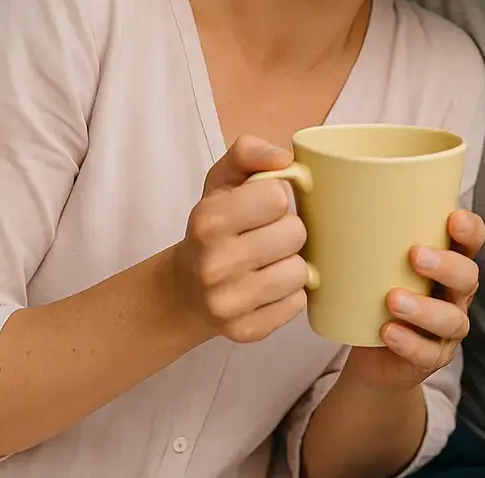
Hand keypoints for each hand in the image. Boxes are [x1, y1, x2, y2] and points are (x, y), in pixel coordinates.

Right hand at [169, 134, 312, 343]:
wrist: (184, 291)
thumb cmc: (213, 229)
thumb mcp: (221, 182)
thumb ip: (249, 153)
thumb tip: (284, 158)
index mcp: (208, 220)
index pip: (278, 197)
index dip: (278, 198)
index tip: (264, 206)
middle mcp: (214, 264)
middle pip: (295, 234)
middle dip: (288, 231)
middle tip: (268, 236)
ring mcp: (228, 303)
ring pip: (300, 273)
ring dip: (291, 264)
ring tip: (270, 262)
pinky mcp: (245, 331)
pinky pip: (296, 305)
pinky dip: (289, 295)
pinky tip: (268, 287)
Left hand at [340, 210, 484, 389]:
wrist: (371, 352)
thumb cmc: (376, 293)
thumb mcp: (376, 261)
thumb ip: (366, 232)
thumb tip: (319, 190)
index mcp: (448, 262)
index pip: (472, 241)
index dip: (470, 230)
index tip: (452, 218)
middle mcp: (455, 294)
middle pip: (469, 278)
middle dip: (447, 265)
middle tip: (415, 255)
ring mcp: (447, 329)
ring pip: (451, 319)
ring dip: (424, 308)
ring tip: (393, 300)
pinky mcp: (431, 358)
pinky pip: (427, 353)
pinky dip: (408, 343)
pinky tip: (388, 332)